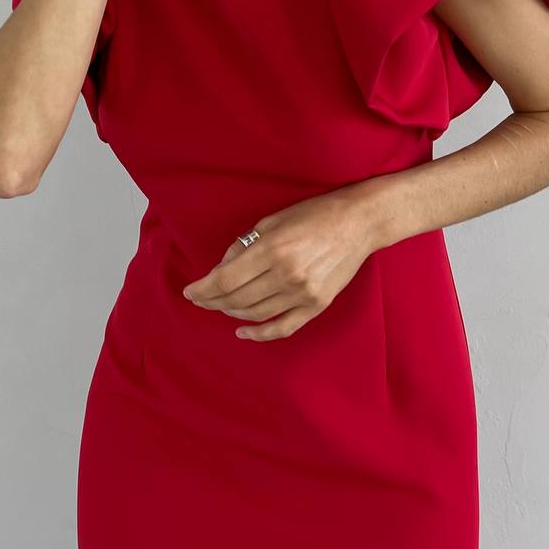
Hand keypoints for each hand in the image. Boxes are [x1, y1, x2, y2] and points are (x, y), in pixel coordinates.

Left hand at [181, 186, 380, 340]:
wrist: (358, 223)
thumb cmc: (314, 215)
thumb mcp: (272, 220)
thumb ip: (244, 245)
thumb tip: (220, 269)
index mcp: (272, 249)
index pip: (225, 279)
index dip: (203, 289)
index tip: (190, 292)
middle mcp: (286, 274)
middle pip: (236, 299)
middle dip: (212, 302)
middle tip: (199, 300)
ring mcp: (303, 293)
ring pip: (255, 314)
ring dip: (231, 313)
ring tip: (219, 307)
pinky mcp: (317, 305)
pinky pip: (282, 327)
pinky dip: (260, 333)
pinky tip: (242, 332)